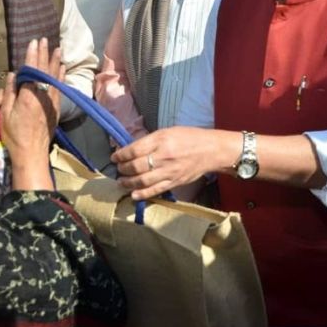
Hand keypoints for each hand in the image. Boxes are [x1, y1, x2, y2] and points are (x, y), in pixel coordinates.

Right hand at [0, 38, 65, 189]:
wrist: (31, 153)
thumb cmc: (14, 135)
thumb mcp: (5, 113)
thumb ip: (10, 92)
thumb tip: (13, 74)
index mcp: (27, 96)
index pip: (31, 70)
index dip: (32, 55)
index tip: (34, 42)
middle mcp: (42, 96)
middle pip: (44, 70)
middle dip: (44, 54)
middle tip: (45, 40)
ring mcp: (51, 102)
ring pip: (54, 77)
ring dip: (55, 62)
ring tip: (58, 49)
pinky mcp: (56, 109)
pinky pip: (59, 87)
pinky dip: (60, 76)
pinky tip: (61, 69)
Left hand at [111, 126, 232, 199]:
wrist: (211, 150)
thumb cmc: (189, 137)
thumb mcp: (168, 132)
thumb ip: (150, 141)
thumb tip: (131, 149)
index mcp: (161, 140)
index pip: (134, 150)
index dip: (121, 155)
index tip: (115, 157)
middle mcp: (164, 156)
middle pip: (136, 166)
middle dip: (123, 169)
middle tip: (118, 169)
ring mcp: (169, 171)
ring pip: (142, 180)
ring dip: (128, 182)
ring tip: (121, 181)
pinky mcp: (174, 182)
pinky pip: (155, 190)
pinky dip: (142, 194)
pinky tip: (133, 194)